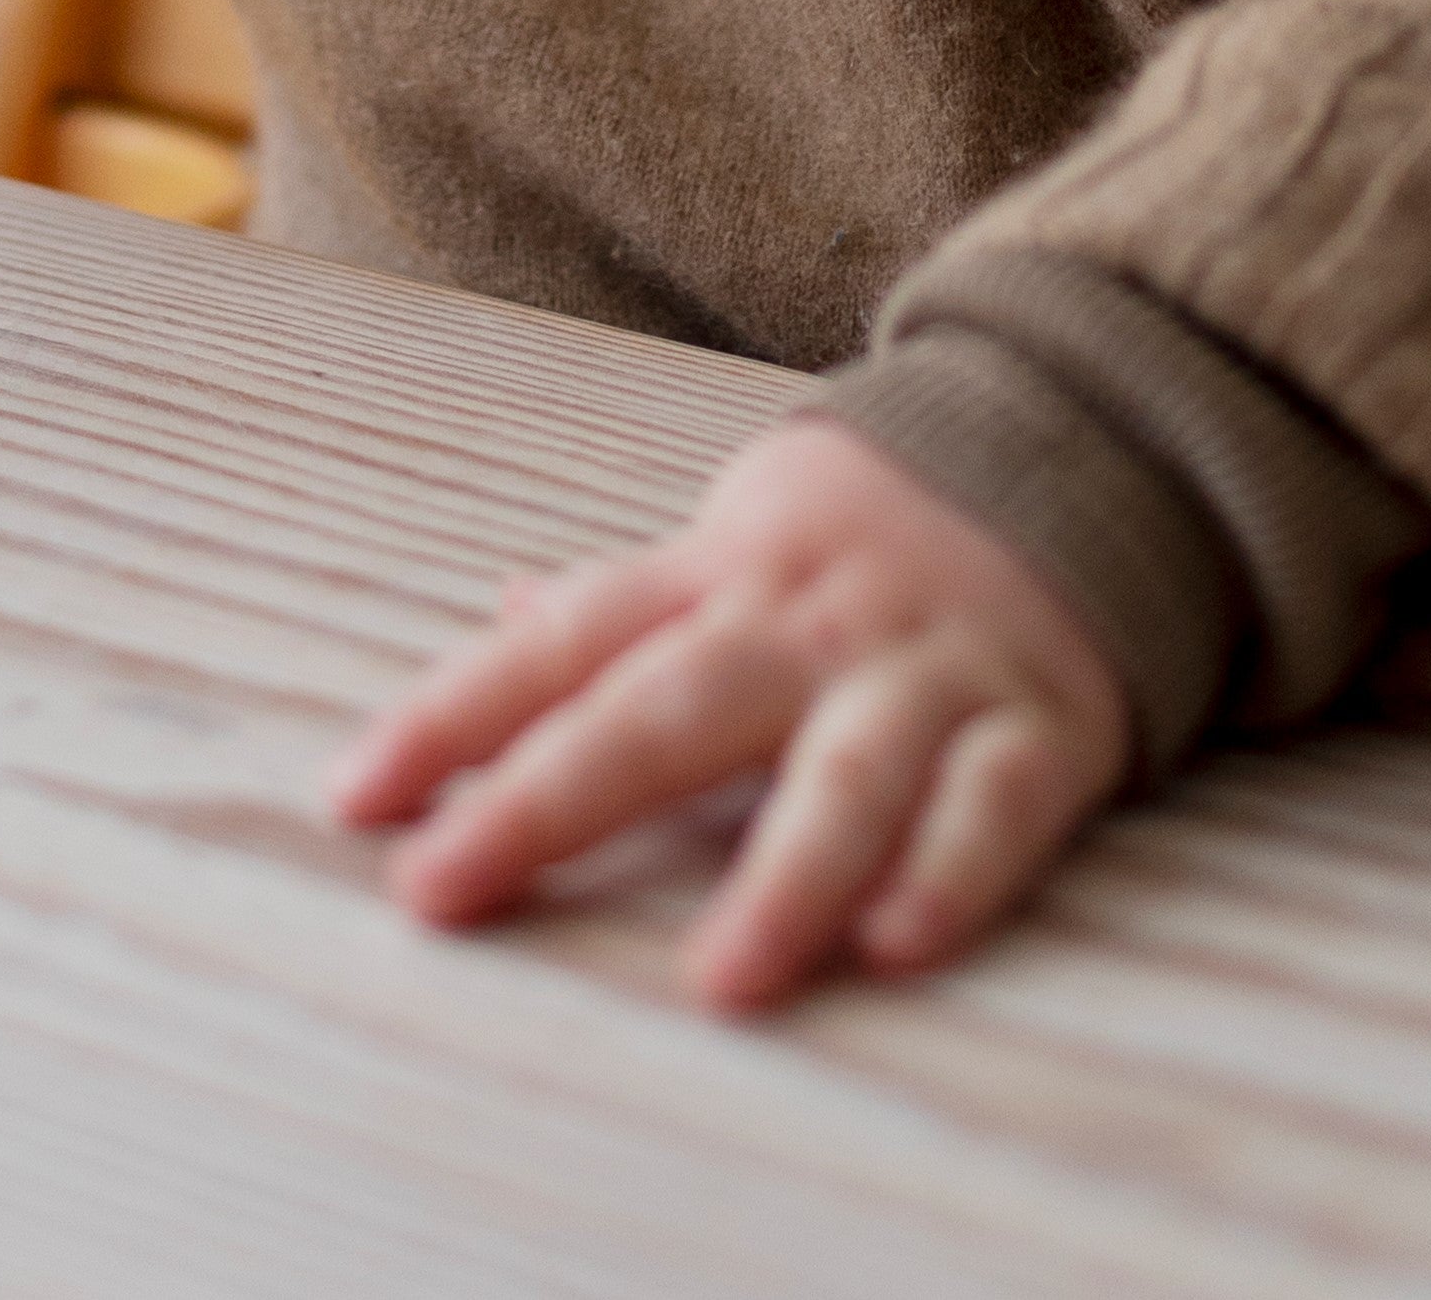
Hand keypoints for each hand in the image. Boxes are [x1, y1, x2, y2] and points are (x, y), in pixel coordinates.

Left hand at [329, 417, 1128, 1012]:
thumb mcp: (734, 546)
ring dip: (786, 874)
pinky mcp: (1040, 725)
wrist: (1074, 447)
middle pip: (667, 706)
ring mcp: (923, 671)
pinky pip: (995, 802)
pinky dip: (951, 868)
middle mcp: (806, 624)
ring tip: (723, 982)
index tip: (356, 794)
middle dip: (549, 800)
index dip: (454, 713)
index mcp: (719, 577)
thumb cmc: (860, 541)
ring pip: (848, 770)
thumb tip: (500, 610)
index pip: (563, 641)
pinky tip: (901, 939)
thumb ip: (623, 602)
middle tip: (441, 887)